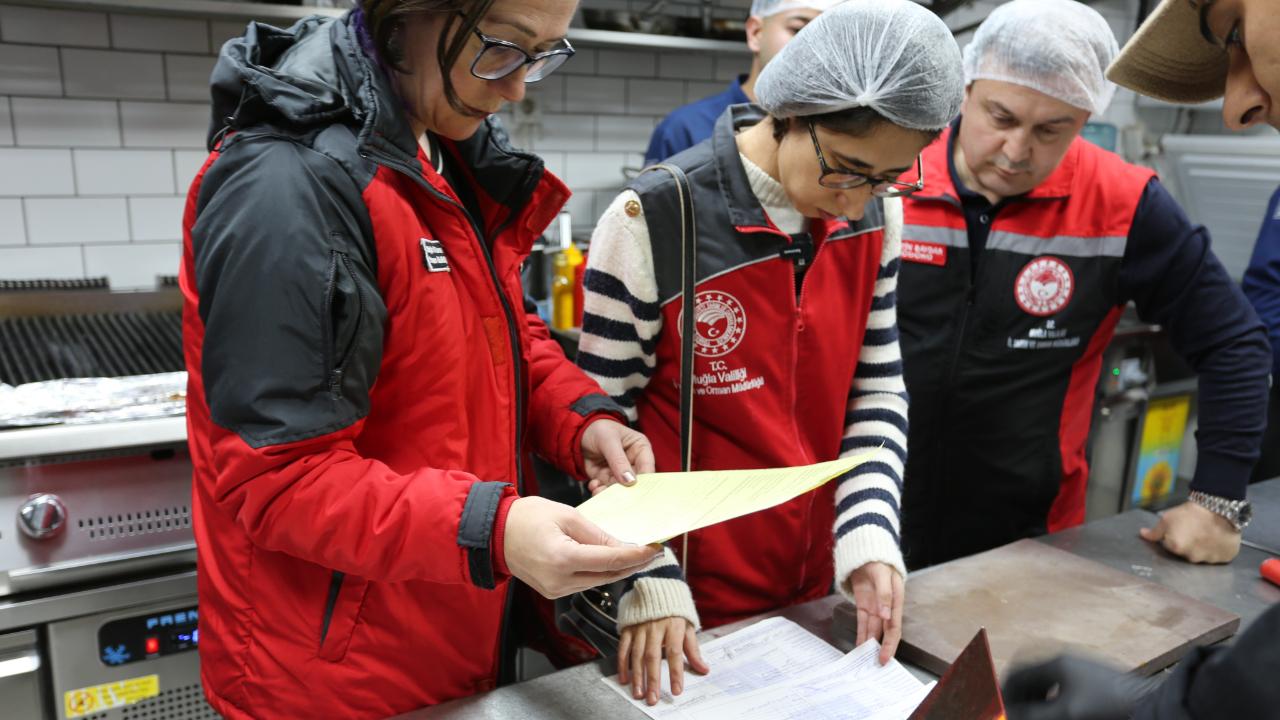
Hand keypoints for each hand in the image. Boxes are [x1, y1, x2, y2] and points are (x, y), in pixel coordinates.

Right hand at [503, 496, 659, 597]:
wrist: (494, 533)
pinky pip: (584, 583)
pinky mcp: (552, 592)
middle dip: (633, 564)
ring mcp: (555, 590)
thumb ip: (597, 535)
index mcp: (563, 558)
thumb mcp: (567, 516)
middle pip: (608, 576)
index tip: (655, 548)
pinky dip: (599, 572)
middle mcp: (559, 581)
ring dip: (617, 569)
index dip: (637, 556)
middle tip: (652, 551)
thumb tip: (623, 547)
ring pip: (598, 582)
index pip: (611, 561)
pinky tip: (610, 561)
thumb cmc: (527, 517)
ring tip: (636, 555)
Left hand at [581, 418, 654, 494]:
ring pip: (619, 488)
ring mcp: (620, 472)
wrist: (580, 432)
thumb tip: (629, 480)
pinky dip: (599, 490)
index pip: (647, 467)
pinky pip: (606, 489)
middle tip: (616, 495)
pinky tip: (594, 485)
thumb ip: (618, 460)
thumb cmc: (599, 429)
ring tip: (599, 490)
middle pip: (634, 482)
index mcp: (640, 448)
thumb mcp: (609, 441)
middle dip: (624, 490)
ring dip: (609, 492)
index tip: (635, 489)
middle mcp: (633, 462)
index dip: (644, 480)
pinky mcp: (607, 478)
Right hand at [617, 617, 708, 705]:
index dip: (676, 672)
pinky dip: (623, 664)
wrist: (658, 586)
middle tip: (652, 698)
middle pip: (653, 656)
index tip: (677, 690)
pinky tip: (624, 678)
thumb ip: (693, 649)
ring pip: (637, 655)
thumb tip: (704, 669)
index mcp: (673, 626)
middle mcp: (655, 627)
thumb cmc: (675, 610)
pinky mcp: (628, 628)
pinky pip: (624, 648)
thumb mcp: (688, 626)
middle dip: (653, 679)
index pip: (675, 652)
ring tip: (638, 692)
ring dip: (637, 676)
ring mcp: (640, 627)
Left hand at [845, 561, 903, 664]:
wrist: (866, 550)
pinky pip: (862, 622)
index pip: (894, 628)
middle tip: (875, 665)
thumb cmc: (879, 561)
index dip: (889, 644)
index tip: (884, 658)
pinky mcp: (863, 604)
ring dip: (869, 643)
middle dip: (880, 648)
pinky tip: (859, 645)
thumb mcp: (883, 575)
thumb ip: (884, 595)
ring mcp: (874, 606)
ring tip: (864, 659)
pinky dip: (861, 633)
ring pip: (872, 629)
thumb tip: (886, 616)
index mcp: (896, 601)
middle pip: (884, 632)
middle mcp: (886, 607)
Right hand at [1003, 655, 1145, 719]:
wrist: (1151, 703)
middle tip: (1014, 713)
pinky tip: (1056, 712)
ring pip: (1046, 681)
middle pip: (1031, 675)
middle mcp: (1066, 659)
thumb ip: (1033, 715)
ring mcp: (1081, 667)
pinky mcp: (1094, 678)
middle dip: (1019, 696)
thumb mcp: (1065, 713)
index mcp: (1056, 661)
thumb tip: (1006, 713)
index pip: (1018, 672)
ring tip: (1032, 714)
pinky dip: (1051, 698)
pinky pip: (1062, 685)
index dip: (1004, 692)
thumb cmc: (1107, 707)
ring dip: (1034, 698)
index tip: (999, 709)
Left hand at [1139, 501, 1239, 563]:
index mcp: (1176, 548)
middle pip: (1187, 554)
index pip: (1171, 547)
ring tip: (1207, 534)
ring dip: (1204, 549)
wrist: (1217, 507)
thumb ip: (1154, 532)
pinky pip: (1220, 557)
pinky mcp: (1226, 558)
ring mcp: (1210, 559)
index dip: (1174, 538)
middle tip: (1194, 531)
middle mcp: (1193, 557)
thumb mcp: (1167, 519)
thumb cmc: (1190, 512)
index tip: (1181, 530)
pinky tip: (1217, 539)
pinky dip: (1218, 550)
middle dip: (1188, 545)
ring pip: (1204, 557)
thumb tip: (1143, 535)